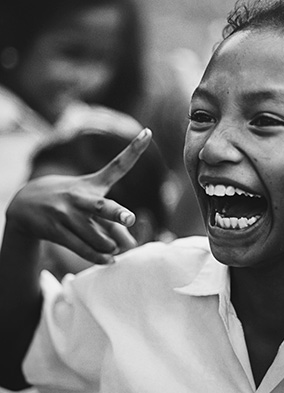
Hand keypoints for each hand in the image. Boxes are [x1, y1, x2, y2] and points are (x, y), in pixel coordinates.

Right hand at [6, 128, 152, 265]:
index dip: (134, 150)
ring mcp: (67, 214)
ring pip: (98, 238)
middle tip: (129, 218)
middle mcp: (81, 197)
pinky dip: (98, 257)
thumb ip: (113, 221)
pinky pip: (82, 248)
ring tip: (111, 248)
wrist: (24, 204)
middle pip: (103, 206)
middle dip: (116, 213)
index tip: (148, 132)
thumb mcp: (88, 202)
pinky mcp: (56, 230)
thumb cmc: (68, 202)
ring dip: (109, 247)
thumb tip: (130, 244)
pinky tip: (109, 260)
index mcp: (93, 184)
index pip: (117, 165)